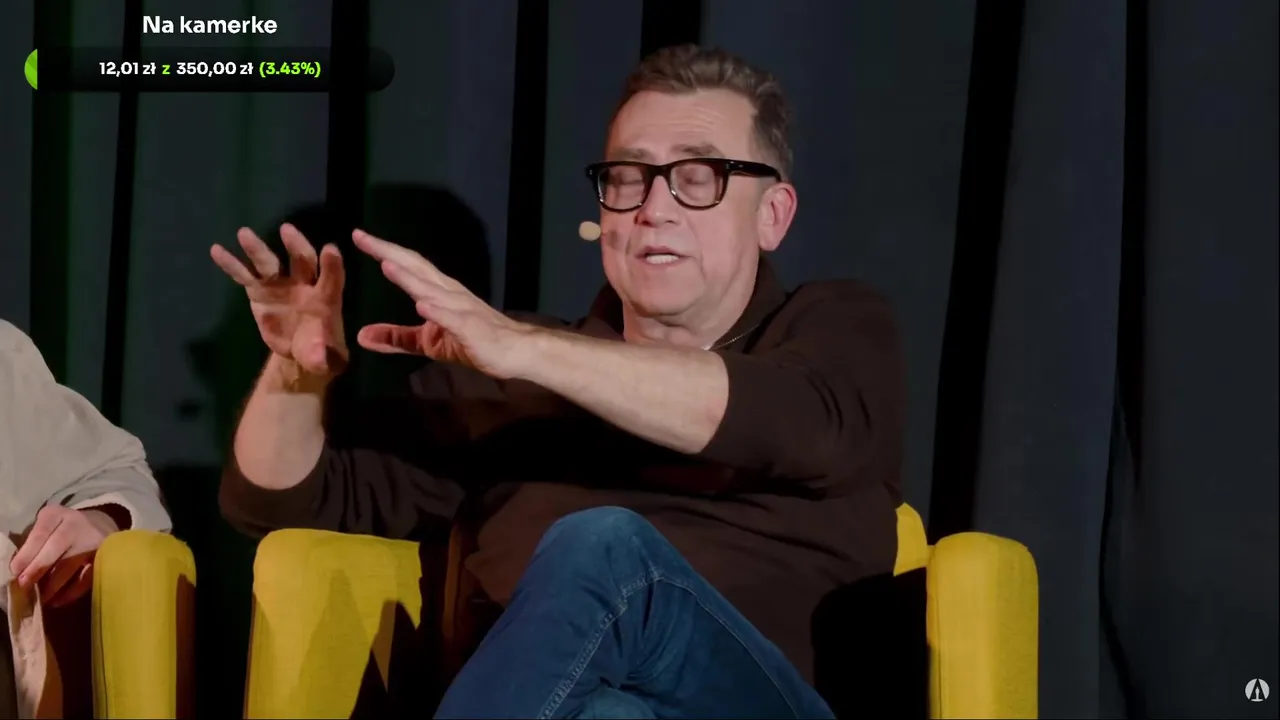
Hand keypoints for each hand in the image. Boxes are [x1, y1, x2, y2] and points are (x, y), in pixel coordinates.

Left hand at [9, 506, 119, 607]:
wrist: (99, 526)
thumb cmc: (61, 531)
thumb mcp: (46, 528)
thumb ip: (34, 544)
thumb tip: (19, 572)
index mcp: (56, 515)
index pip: (40, 532)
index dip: (27, 553)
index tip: (15, 571)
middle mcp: (76, 523)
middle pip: (57, 545)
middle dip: (38, 567)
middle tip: (25, 586)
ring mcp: (94, 540)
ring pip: (71, 563)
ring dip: (53, 584)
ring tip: (40, 599)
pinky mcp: (105, 557)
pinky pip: (86, 577)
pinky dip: (71, 592)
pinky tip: (58, 601)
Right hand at [210, 224, 347, 379]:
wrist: (298, 351)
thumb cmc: (320, 349)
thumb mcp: (324, 358)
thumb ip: (322, 357)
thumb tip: (320, 363)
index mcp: (327, 297)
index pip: (332, 278)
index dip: (332, 265)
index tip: (330, 249)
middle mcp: (304, 284)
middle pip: (302, 260)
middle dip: (296, 245)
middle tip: (287, 230)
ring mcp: (280, 284)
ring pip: (269, 263)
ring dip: (257, 249)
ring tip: (244, 233)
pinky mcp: (259, 290)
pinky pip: (244, 275)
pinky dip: (232, 264)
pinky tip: (217, 250)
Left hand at [351, 230, 533, 378]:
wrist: (515, 351)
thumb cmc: (474, 342)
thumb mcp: (428, 342)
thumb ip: (397, 337)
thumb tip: (361, 336)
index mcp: (438, 291)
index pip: (408, 266)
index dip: (383, 250)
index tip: (359, 236)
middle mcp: (449, 292)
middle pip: (416, 267)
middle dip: (389, 251)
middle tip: (362, 237)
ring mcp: (461, 309)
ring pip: (432, 290)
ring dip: (410, 278)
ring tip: (387, 264)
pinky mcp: (472, 329)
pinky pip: (453, 319)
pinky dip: (437, 311)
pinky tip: (422, 305)